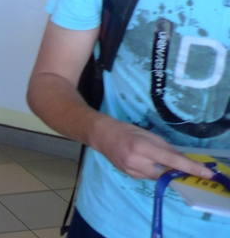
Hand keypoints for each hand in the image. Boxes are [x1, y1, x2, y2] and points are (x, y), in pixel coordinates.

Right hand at [90, 116, 212, 179]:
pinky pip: (147, 176)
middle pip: (165, 174)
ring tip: (149, 156)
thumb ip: (167, 149)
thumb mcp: (149, 135)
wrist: (102, 136)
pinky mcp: (129, 175)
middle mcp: (137, 161)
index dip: (190, 168)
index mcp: (143, 147)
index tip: (205, 173)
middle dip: (172, 170)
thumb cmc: (127, 131)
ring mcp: (131, 170)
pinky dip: (150, 170)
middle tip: (174, 164)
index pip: (171, 161)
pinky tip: (141, 161)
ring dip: (159, 169)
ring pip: (156, 176)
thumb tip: (184, 161)